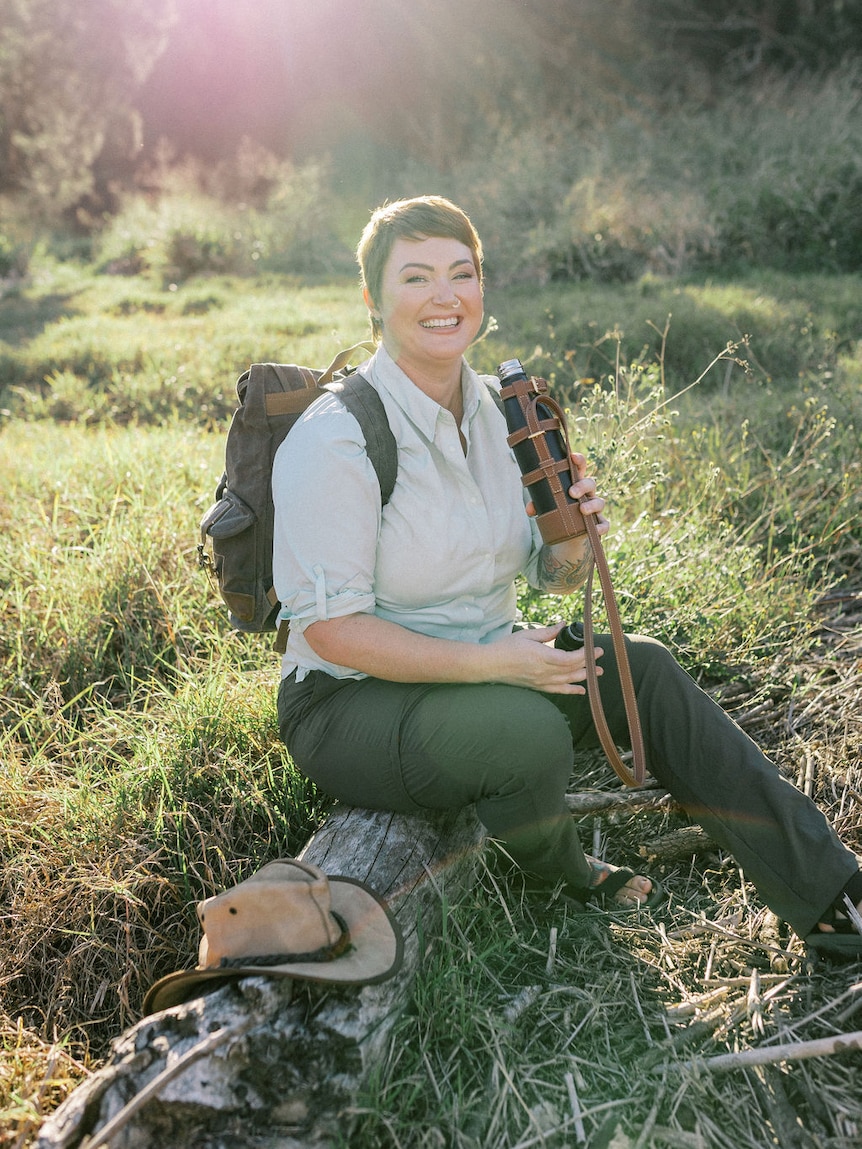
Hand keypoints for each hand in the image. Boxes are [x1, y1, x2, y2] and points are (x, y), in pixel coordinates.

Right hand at [484, 625, 603, 694]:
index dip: (585, 655)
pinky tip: (581, 690)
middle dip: (589, 663)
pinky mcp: (538, 687)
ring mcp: (541, 681)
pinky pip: (558, 690)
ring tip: (598, 673)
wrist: (490, 665)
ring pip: (568, 680)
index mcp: (541, 656)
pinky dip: (571, 691)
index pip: (570, 658)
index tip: (595, 648)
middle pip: (572, 669)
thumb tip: (563, 625)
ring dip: (585, 677)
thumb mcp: (527, 635)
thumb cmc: (506, 648)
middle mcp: (543, 671)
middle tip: (600, 657)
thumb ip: (547, 632)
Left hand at [525, 452, 609, 535]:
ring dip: (592, 505)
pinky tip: (595, 530)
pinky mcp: (598, 522)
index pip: (579, 468)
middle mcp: (587, 493)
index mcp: (575, 484)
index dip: (578, 461)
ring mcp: (594, 507)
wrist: (568, 531)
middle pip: (590, 483)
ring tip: (582, 510)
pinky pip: (604, 523)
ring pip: (599, 502)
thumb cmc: (558, 510)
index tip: (572, 457)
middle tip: (572, 492)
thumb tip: (530, 509)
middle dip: (582, 486)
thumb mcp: (547, 505)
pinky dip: (601, 527)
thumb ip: (538, 505)